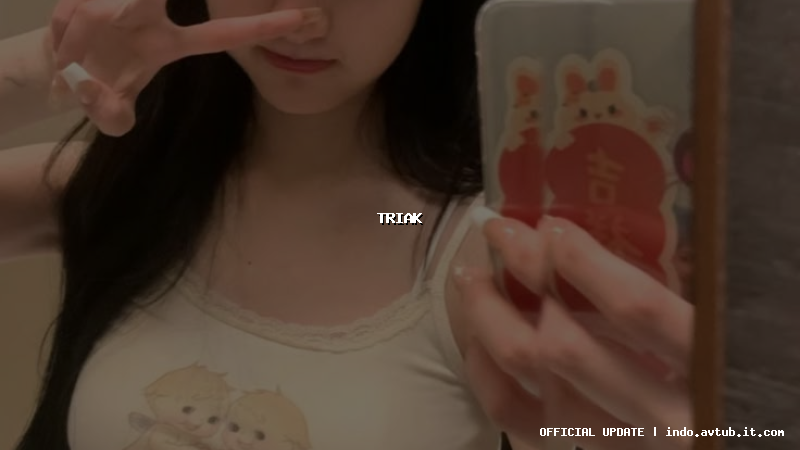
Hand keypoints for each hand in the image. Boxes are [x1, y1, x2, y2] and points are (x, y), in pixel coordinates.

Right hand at [47, 0, 326, 135]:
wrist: (61, 64)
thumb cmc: (103, 88)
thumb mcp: (110, 113)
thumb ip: (112, 115)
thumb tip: (108, 109)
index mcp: (169, 44)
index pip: (220, 34)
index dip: (258, 28)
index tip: (298, 17)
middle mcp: (149, 17)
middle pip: (149, 1)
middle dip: (131, 6)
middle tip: (121, 16)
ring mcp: (116, 4)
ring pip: (99, 14)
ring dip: (78, 40)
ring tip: (69, 61)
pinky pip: (71, 14)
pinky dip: (61, 40)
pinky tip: (61, 53)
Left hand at [454, 207, 693, 449]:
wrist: (713, 434)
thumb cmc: (718, 365)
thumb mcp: (712, 323)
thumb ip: (666, 292)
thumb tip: (572, 236)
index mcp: (710, 369)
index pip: (639, 309)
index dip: (587, 262)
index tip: (552, 226)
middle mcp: (663, 418)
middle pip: (563, 343)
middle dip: (524, 272)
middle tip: (500, 234)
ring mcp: (615, 442)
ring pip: (531, 372)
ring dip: (491, 316)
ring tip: (472, 278)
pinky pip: (512, 413)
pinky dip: (485, 370)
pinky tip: (479, 338)